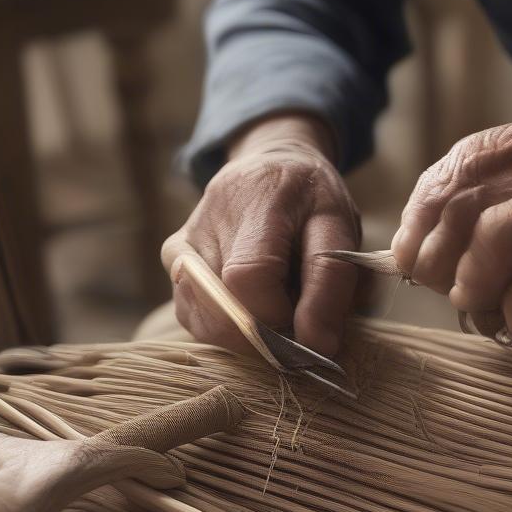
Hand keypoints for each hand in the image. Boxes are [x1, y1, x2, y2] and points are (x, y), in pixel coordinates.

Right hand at [162, 114, 360, 357]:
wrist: (269, 164)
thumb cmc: (310, 199)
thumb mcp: (339, 227)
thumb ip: (332, 282)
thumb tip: (318, 346)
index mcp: (256, 199)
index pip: (248, 277)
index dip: (278, 316)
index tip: (307, 324)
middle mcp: (206, 220)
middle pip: (221, 308)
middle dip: (264, 334)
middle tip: (294, 320)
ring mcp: (181, 242)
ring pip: (204, 321)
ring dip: (244, 334)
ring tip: (272, 305)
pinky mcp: (172, 261)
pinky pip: (192, 316)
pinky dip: (226, 328)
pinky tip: (249, 306)